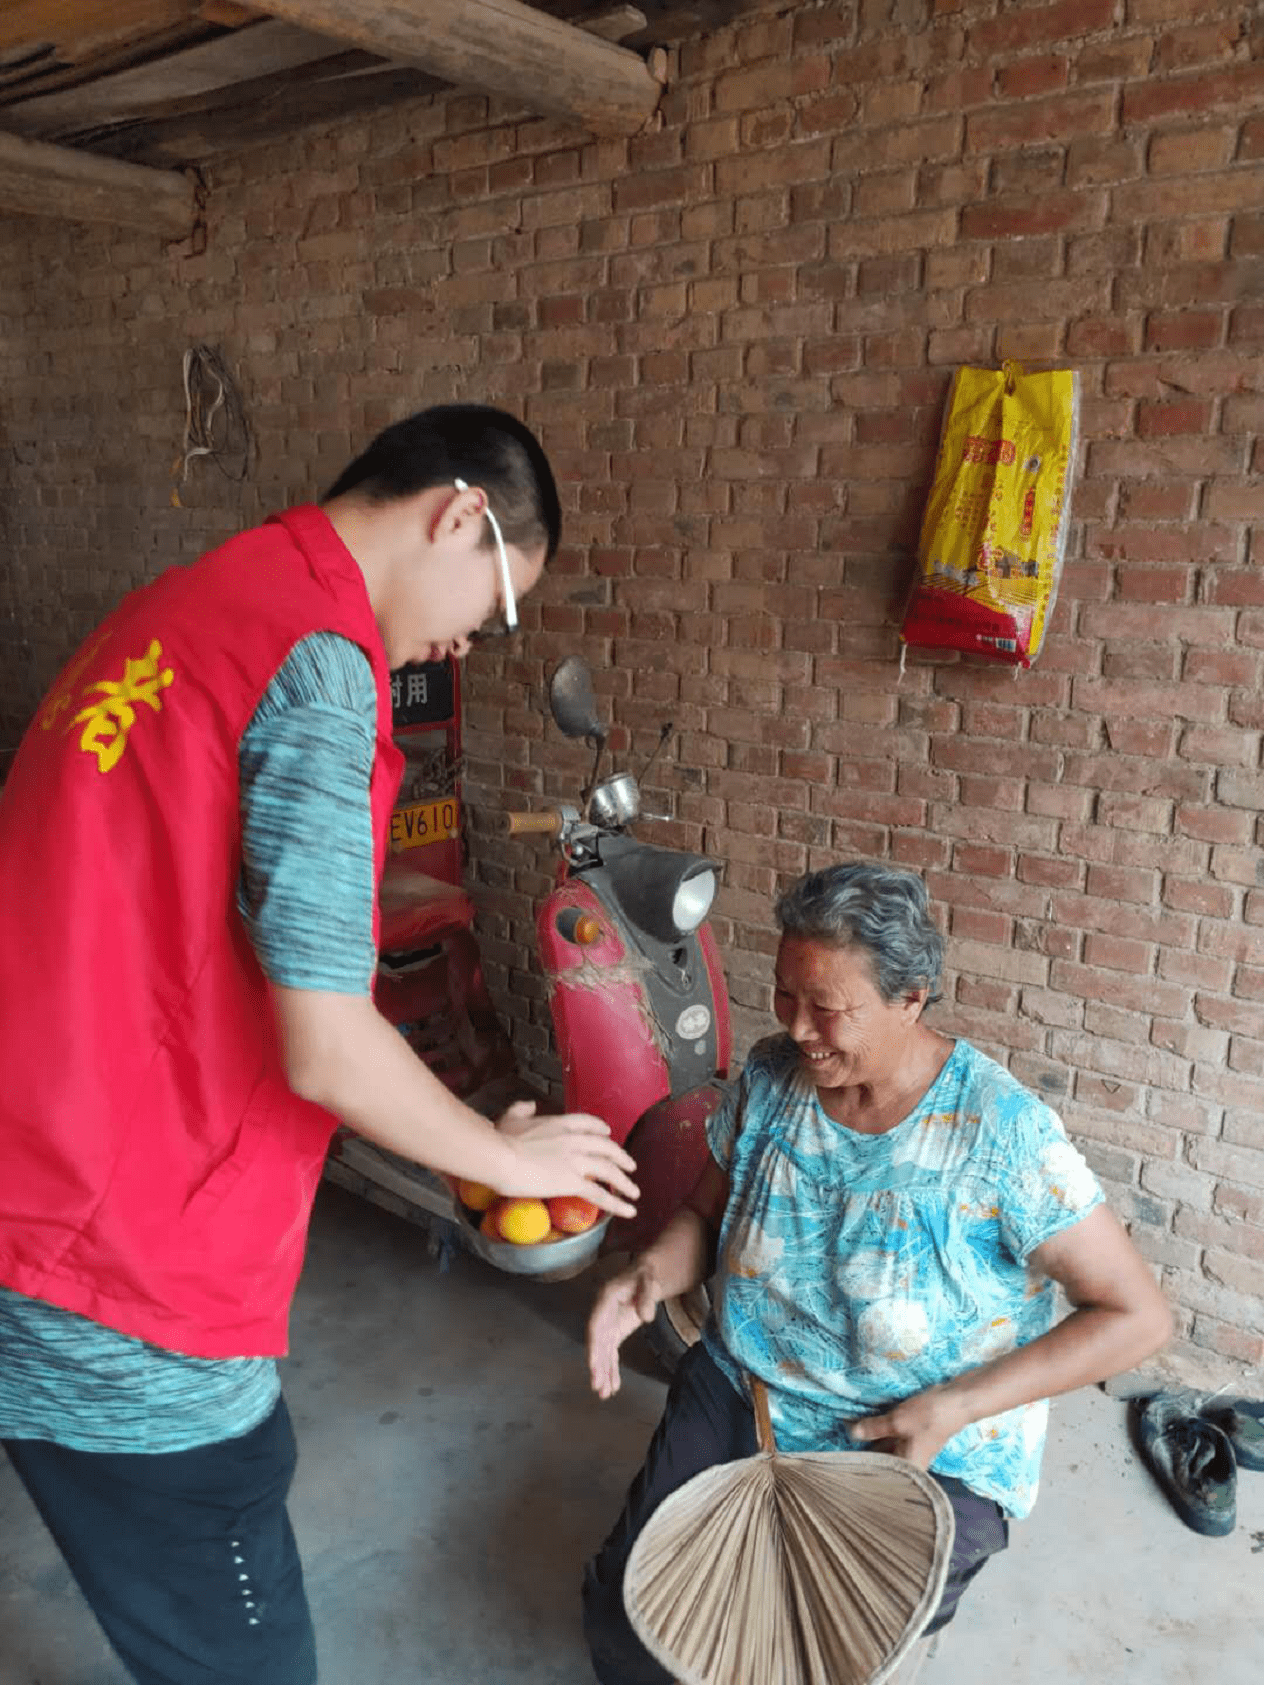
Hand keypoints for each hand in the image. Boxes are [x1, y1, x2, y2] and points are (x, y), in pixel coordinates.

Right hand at [492, 1104, 638, 1218]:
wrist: (501, 1158)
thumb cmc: (501, 1140)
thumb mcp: (511, 1117)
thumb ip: (522, 1109)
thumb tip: (530, 1105)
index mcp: (560, 1123)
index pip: (589, 1123)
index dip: (601, 1129)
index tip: (608, 1134)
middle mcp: (575, 1140)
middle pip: (606, 1147)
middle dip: (621, 1157)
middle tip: (630, 1165)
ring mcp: (577, 1161)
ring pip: (609, 1170)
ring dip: (625, 1182)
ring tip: (634, 1191)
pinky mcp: (574, 1182)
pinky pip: (600, 1194)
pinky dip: (617, 1203)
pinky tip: (629, 1210)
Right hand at [587, 1262, 660, 1399]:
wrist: (644, 1276)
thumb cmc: (644, 1276)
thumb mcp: (648, 1281)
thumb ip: (647, 1297)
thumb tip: (646, 1317)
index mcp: (605, 1300)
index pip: (595, 1325)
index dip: (593, 1346)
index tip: (593, 1364)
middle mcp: (601, 1314)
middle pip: (597, 1343)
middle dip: (596, 1366)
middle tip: (597, 1387)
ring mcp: (607, 1325)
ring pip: (602, 1352)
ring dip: (603, 1372)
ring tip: (605, 1394)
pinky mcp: (615, 1333)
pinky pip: (611, 1354)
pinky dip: (612, 1369)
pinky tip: (613, 1386)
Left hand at [846, 1384, 966, 1469]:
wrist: (955, 1401)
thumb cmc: (929, 1417)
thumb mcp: (897, 1422)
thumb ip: (874, 1428)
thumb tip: (851, 1433)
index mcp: (908, 1468)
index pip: (880, 1477)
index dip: (862, 1473)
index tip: (842, 1468)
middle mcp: (909, 1463)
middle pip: (881, 1463)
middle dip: (863, 1455)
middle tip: (838, 1451)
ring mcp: (910, 1449)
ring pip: (884, 1449)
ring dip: (870, 1442)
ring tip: (845, 1437)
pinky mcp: (910, 1436)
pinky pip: (890, 1438)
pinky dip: (879, 1434)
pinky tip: (863, 1426)